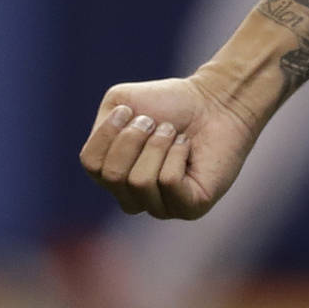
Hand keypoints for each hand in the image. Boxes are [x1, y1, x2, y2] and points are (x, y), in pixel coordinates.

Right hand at [79, 75, 257, 219]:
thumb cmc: (171, 103)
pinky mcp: (190, 207)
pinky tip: (188, 147)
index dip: (110, 131)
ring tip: (175, 134)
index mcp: (114, 176)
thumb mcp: (121, 103)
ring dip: (159, 145)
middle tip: (158, 124)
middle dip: (135, 138)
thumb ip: (99, 131)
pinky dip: (177, 154)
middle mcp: (133, 198)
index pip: (91, 164)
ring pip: (140, 181)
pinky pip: (169, 183)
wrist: (217, 99)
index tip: (132, 112)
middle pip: (113, 175)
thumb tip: (103, 163)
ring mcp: (161, 206)